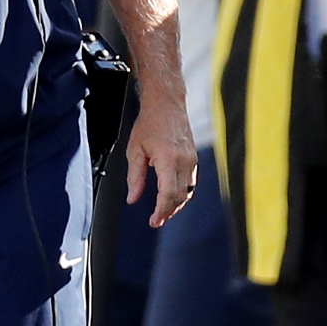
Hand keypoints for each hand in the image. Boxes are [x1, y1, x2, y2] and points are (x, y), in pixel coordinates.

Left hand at [125, 88, 197, 226]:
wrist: (166, 104)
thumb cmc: (149, 124)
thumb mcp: (135, 150)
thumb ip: (135, 177)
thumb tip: (133, 199)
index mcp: (168, 158)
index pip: (168, 193)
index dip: (161, 210)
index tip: (154, 221)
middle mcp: (184, 160)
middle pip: (180, 196)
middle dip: (169, 211)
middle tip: (156, 220)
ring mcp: (192, 159)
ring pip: (188, 191)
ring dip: (176, 205)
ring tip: (163, 213)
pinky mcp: (194, 158)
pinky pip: (191, 182)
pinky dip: (182, 193)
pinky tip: (171, 197)